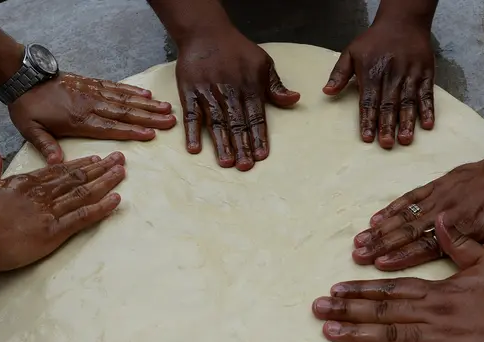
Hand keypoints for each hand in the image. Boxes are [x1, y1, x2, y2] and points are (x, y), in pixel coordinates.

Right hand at [0, 150, 125, 273]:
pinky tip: (116, 200)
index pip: (58, 171)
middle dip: (100, 168)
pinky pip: (82, 217)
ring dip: (106, 182)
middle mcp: (41, 194)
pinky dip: (101, 208)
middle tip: (119, 159)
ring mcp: (49, 212)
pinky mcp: (52, 232)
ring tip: (122, 173)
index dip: (79, 165)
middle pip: (77, 177)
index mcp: (25, 183)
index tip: (95, 159)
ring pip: (84, 193)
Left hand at [8, 73, 176, 163]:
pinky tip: (146, 92)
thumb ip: (45, 145)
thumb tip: (57, 163)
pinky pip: (115, 87)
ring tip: (166, 107)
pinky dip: (132, 90)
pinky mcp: (92, 84)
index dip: (131, 131)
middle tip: (170, 120)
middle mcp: (91, 105)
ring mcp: (93, 92)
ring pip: (124, 99)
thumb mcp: (30, 130)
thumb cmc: (28, 107)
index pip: (110, 127)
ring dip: (147, 103)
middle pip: (124, 112)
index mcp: (79, 120)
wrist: (23, 78)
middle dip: (149, 117)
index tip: (151, 134)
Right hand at [176, 30, 299, 170]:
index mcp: (249, 86)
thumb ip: (276, 86)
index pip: (256, 117)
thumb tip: (294, 100)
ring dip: (221, 143)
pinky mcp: (189, 91)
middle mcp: (229, 92)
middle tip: (245, 167)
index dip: (259, 137)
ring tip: (226, 163)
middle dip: (242, 146)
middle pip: (237, 123)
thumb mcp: (263, 63)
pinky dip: (191, 131)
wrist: (205, 32)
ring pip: (216, 122)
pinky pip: (191, 114)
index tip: (261, 156)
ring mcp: (208, 92)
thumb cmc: (237, 49)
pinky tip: (194, 148)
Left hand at [313, 214, 483, 341]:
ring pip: (390, 333)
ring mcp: (441, 338)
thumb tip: (438, 221)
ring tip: (328, 330)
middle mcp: (433, 312)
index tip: (336, 288)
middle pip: (382, 309)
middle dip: (347, 308)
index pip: (392, 287)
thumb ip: (458, 244)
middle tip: (317, 308)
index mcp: (439, 289)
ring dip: (356, 332)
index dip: (362, 288)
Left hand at [323, 19, 433, 147]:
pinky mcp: (426, 74)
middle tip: (386, 144)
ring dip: (407, 122)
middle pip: (389, 104)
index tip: (367, 137)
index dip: (368, 119)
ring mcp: (410, 75)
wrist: (403, 22)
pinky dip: (428, 110)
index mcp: (372, 73)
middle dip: (387, 125)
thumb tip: (327, 92)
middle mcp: (392, 75)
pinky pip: (427, 94)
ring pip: (408, 102)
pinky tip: (427, 125)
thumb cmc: (374, 40)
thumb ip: (339, 73)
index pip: (369, 101)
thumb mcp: (351, 51)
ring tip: (406, 140)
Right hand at [352, 153, 483, 270]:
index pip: (427, 246)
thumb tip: (461, 262)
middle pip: (408, 231)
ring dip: (380, 229)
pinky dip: (391, 208)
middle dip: (381, 244)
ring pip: (404, 215)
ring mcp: (438, 197)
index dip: (402, 256)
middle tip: (357, 255)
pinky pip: (409, 198)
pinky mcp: (436, 185)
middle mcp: (446, 213)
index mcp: (465, 229)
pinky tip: (374, 218)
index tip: (379, 263)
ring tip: (359, 240)